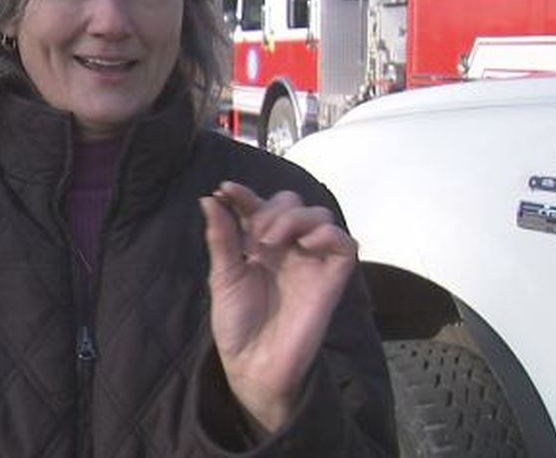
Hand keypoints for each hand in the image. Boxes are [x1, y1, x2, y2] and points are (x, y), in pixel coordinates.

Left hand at [198, 182, 357, 433]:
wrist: (253, 364)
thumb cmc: (236, 324)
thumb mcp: (223, 277)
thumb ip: (222, 237)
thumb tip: (209, 199)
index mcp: (259, 246)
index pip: (259, 207)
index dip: (244, 194)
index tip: (225, 190)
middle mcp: (287, 249)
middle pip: (293, 203)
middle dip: (272, 209)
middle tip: (256, 236)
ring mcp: (311, 261)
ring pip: (320, 216)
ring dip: (295, 218)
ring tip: (272, 242)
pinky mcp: (332, 278)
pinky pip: (346, 244)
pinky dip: (329, 234)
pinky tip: (305, 244)